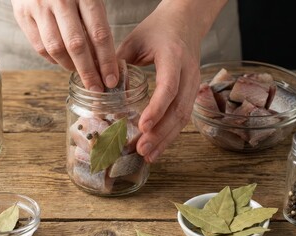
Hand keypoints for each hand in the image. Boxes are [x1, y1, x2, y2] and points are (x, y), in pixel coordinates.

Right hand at [11, 0, 118, 90]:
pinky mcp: (22, 14)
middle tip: (96, 89)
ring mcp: (38, 7)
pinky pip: (39, 46)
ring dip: (70, 66)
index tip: (111, 79)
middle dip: (89, 72)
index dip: (106, 61)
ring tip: (81, 73)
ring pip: (56, 49)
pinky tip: (63, 61)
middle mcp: (60, 0)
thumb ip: (96, 20)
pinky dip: (52, 59)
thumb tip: (103, 58)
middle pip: (77, 46)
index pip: (99, 34)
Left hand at [117, 0, 226, 162]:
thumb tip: (102, 88)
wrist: (186, 20)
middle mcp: (188, 72)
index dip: (157, 108)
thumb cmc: (158, 28)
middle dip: (161, 133)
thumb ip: (119, 62)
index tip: (142, 126)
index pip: (169, 87)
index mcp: (173, 56)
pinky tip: (158, 145)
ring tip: (148, 155)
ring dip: (166, 138)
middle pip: (179, 108)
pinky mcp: (191, 91)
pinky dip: (170, 132)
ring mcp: (193, 83)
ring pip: (183, 116)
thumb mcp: (135, 40)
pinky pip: (183, 115)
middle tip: (142, 150)